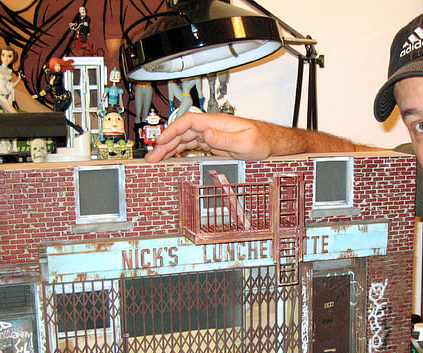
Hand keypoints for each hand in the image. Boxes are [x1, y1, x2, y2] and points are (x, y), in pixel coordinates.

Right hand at [145, 112, 274, 161]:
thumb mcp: (245, 142)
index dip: (172, 131)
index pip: (188, 123)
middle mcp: (211, 127)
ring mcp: (210, 135)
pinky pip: (191, 147)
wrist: (270, 143)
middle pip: (181, 133)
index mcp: (216, 123)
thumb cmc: (262, 140)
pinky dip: (179, 152)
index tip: (161, 141)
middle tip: (151, 157)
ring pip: (184, 140)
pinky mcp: (212, 144)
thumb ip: (225, 139)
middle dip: (164, 144)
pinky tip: (170, 158)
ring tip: (156, 160)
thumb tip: (206, 134)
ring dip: (169, 149)